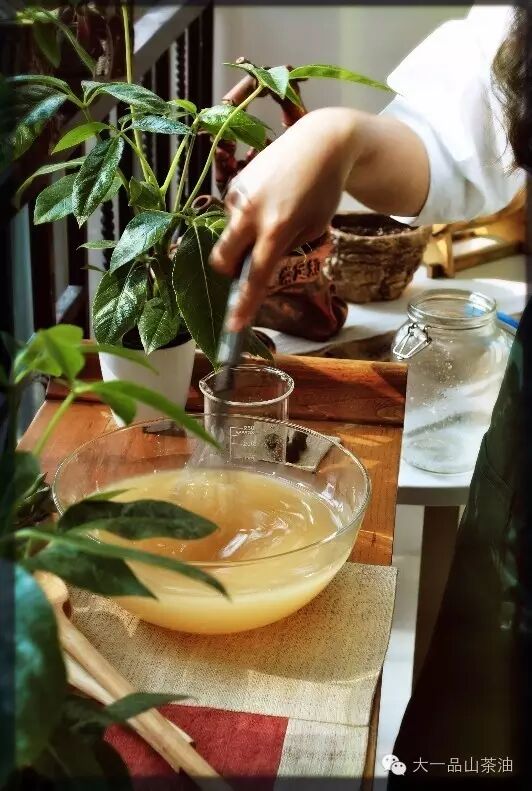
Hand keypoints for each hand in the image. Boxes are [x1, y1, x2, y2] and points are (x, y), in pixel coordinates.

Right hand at [210, 108, 358, 330]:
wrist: (320, 142)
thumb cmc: (323, 190)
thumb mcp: (314, 228)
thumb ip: (285, 250)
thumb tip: (258, 265)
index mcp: (277, 228)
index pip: (255, 276)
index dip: (244, 304)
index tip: (233, 326)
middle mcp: (251, 212)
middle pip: (222, 259)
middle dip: (230, 273)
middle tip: (247, 271)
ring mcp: (239, 196)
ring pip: (229, 236)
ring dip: (243, 241)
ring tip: (274, 219)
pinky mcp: (233, 183)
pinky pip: (232, 215)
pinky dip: (246, 220)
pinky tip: (268, 202)